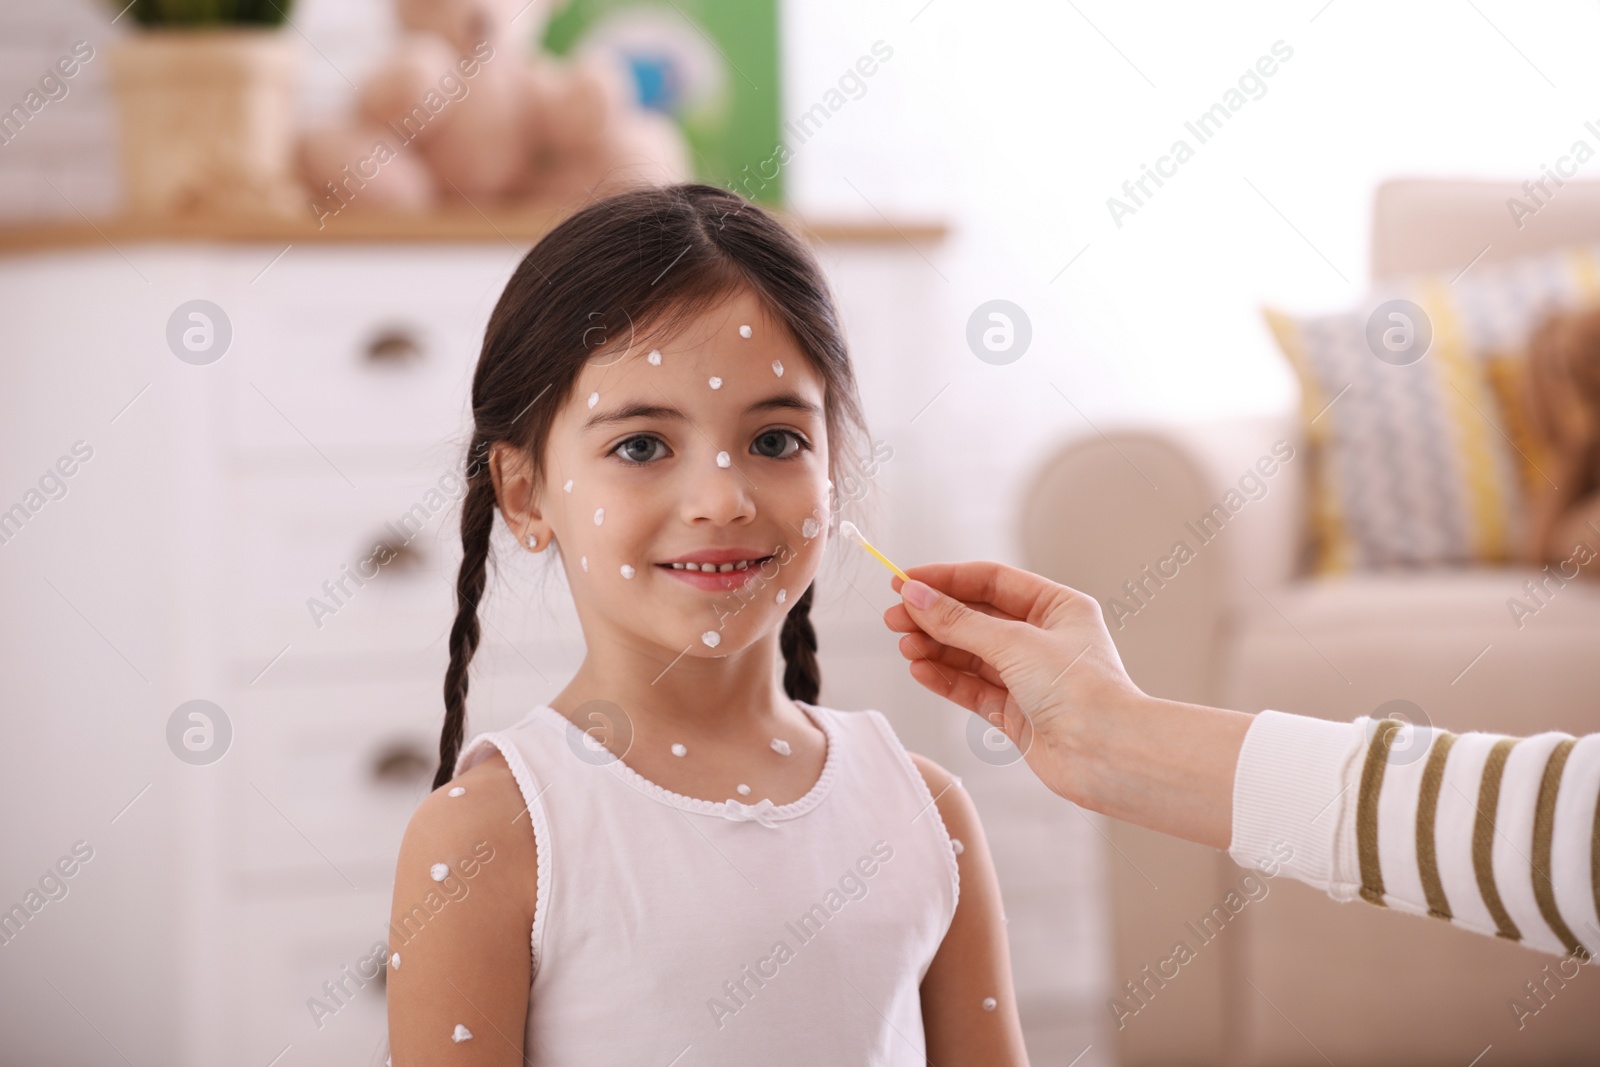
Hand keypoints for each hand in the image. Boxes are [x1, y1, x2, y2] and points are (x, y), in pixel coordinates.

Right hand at [882, 561, 1141, 806]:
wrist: (1109, 757)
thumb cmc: (1083, 692)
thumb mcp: (1015, 644)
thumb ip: (959, 622)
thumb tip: (916, 596)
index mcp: (1057, 608)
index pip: (991, 582)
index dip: (946, 580)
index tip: (905, 582)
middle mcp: (1044, 639)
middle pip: (976, 618)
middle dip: (934, 617)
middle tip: (895, 618)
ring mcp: (1029, 677)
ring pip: (970, 654)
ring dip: (935, 648)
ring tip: (904, 646)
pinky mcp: (1017, 713)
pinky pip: (972, 688)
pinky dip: (945, 678)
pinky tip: (920, 670)